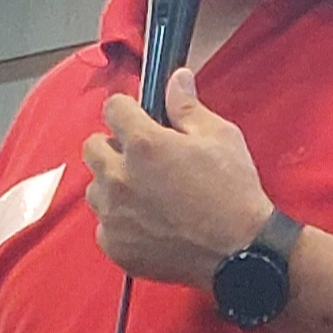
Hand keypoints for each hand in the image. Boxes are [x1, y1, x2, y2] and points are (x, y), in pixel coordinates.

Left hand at [81, 69, 272, 288]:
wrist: (240, 254)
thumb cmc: (234, 194)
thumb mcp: (220, 137)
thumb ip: (187, 106)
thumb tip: (176, 78)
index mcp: (143, 144)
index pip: (112, 107)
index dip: (128, 110)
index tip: (140, 119)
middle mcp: (119, 178)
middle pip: (92, 147)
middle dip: (113, 146)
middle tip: (142, 158)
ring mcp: (114, 215)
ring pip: (94, 188)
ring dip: (113, 185)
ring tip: (144, 194)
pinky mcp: (116, 246)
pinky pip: (103, 226)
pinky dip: (119, 223)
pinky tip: (147, 223)